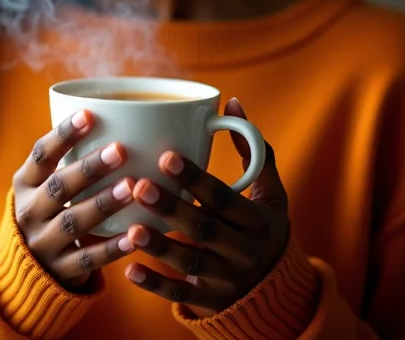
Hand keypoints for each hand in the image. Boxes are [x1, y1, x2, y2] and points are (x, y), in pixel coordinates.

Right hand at [12, 109, 135, 289]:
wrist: (27, 270)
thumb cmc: (50, 209)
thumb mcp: (44, 184)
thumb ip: (69, 158)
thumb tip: (116, 114)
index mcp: (25, 183)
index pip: (41, 154)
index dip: (63, 134)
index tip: (88, 114)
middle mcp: (29, 212)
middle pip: (59, 186)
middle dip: (89, 167)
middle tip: (120, 149)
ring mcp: (43, 244)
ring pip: (73, 221)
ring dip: (103, 203)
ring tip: (131, 186)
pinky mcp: (61, 271)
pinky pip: (88, 258)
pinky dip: (112, 248)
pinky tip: (135, 235)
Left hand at [122, 98, 288, 315]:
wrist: (275, 292)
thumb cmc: (262, 226)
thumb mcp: (270, 193)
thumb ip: (253, 151)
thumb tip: (232, 102)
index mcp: (257, 220)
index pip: (224, 198)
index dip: (196, 178)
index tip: (167, 156)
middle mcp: (243, 251)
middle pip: (204, 229)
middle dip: (172, 208)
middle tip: (139, 186)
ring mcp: (225, 279)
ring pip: (190, 263)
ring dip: (160, 247)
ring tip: (132, 228)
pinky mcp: (208, 302)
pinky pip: (179, 295)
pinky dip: (155, 285)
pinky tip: (130, 269)